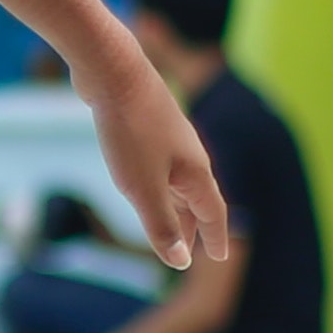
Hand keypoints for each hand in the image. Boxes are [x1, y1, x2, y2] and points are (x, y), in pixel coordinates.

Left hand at [83, 56, 228, 273]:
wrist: (113, 71)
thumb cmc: (130, 131)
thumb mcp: (143, 189)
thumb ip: (161, 226)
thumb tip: (179, 261)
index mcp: (195, 173)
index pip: (213, 214)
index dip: (215, 239)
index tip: (218, 258)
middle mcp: (189, 155)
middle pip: (195, 200)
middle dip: (190, 227)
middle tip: (186, 251)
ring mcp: (169, 138)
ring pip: (176, 181)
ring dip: (173, 206)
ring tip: (165, 223)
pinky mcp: (148, 124)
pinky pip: (159, 163)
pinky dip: (158, 183)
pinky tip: (143, 181)